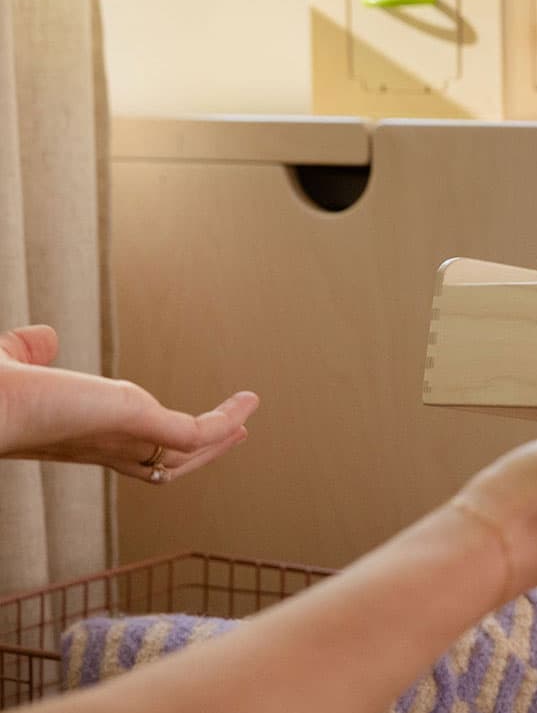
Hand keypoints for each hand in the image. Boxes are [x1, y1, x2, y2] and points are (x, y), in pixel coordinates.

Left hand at [0, 325, 256, 482]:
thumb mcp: (11, 360)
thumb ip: (29, 351)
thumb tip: (44, 336)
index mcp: (77, 438)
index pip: (129, 452)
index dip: (160, 445)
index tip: (184, 430)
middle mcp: (105, 447)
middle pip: (166, 464)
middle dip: (203, 451)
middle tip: (234, 434)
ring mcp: (126, 440)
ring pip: (186, 454)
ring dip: (222, 437)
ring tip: (247, 418)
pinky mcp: (142, 427)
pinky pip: (197, 433)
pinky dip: (226, 420)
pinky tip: (247, 401)